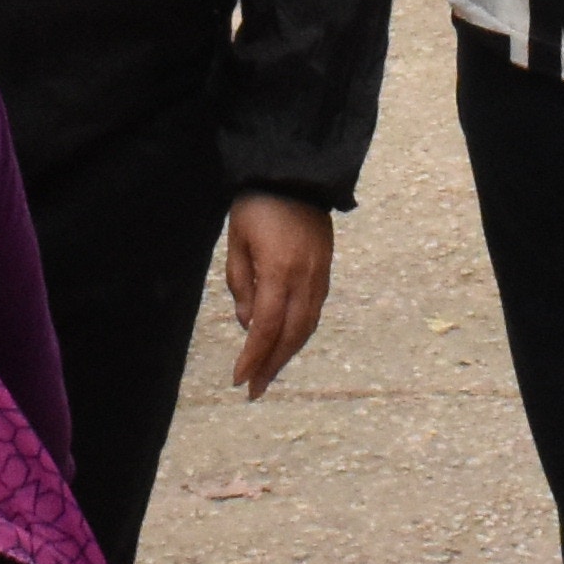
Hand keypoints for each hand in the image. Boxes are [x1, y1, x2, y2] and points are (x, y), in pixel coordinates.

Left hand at [219, 193, 332, 394]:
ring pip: (307, 327)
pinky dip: (300, 334)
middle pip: (291, 335)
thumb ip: (241, 283)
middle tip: (255, 391)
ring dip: (287, 354)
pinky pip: (314, 312)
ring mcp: (319, 276)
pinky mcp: (325, 271)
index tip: (239, 380)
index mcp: (279, 271)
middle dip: (272, 366)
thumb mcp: (238, 240)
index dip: (254, 357)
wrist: (297, 173)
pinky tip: (287, 343)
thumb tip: (248, 323)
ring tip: (269, 374)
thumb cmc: (258, 204)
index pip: (267, 327)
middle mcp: (305, 279)